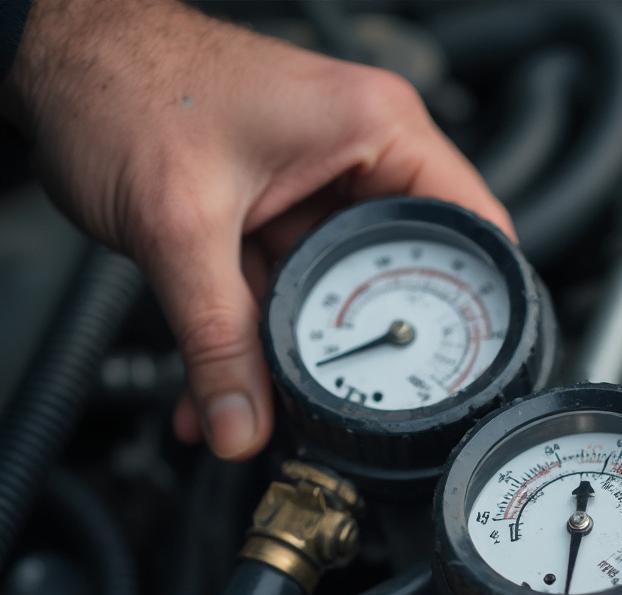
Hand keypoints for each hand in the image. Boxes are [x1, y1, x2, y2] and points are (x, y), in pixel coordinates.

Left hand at [3, 0, 511, 458]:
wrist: (55, 57)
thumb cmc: (120, 83)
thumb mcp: (181, 226)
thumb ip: (216, 339)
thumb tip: (243, 425)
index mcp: (374, 130)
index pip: (472, 227)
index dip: (481, 306)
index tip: (467, 372)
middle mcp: (361, 156)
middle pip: (404, 277)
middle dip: (372, 350)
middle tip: (362, 405)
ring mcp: (321, 188)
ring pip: (338, 297)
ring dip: (299, 357)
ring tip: (268, 407)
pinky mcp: (281, 213)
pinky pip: (289, 292)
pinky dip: (257, 341)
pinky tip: (223, 386)